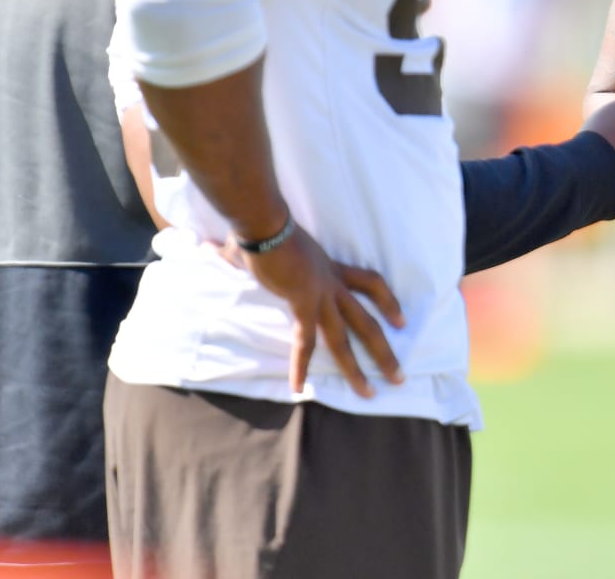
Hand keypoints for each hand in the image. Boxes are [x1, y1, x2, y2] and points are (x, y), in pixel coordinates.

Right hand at [242, 222, 405, 398]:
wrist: (265, 220)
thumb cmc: (263, 226)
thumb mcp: (268, 244)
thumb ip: (246, 252)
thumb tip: (213, 247)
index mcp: (330, 268)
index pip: (371, 283)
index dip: (388, 301)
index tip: (401, 320)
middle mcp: (332, 283)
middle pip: (367, 320)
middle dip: (384, 350)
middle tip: (399, 376)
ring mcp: (321, 293)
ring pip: (347, 337)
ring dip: (358, 368)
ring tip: (370, 394)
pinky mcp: (303, 302)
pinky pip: (305, 341)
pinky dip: (300, 366)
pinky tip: (297, 388)